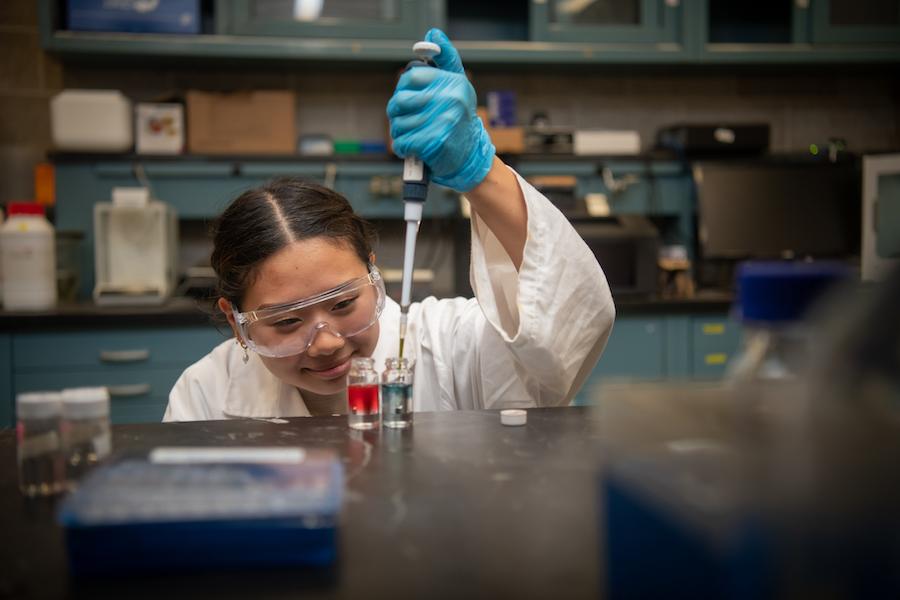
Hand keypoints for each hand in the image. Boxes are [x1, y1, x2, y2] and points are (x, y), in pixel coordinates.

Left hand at [387, 28, 494, 192]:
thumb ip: (445, 59)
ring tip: (414, 135)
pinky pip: (401, 142)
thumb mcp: (457, 86)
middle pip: (399, 101)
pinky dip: (403, 148)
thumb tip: (433, 34)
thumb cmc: (458, 118)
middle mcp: (450, 99)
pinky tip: (413, 148)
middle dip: (397, 114)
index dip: (402, 90)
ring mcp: (442, 122)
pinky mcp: (433, 143)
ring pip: (398, 124)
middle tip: (406, 120)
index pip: (409, 77)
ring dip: (400, 133)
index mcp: (453, 83)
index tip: (407, 100)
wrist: (470, 157)